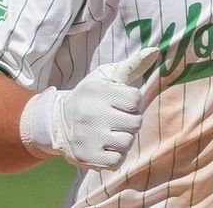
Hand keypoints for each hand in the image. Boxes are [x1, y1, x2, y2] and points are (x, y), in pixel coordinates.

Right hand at [20, 47, 160, 168]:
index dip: (131, 103)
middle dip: (129, 122)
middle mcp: (92, 113)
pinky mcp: (87, 156)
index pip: (136, 100)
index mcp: (98, 90)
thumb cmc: (91, 96)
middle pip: (135, 123)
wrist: (57, 122)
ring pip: (128, 142)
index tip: (118, 103)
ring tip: (109, 132)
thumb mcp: (106, 77)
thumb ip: (132, 65)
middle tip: (114, 119)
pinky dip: (115, 156)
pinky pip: (117, 161)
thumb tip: (155, 51)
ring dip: (123, 139)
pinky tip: (104, 146)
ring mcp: (89, 136)